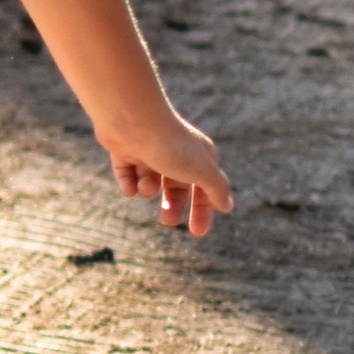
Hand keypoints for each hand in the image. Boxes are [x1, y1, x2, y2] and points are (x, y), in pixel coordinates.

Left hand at [98, 99, 230, 238]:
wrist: (132, 121)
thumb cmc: (172, 146)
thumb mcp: (202, 171)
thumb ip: (217, 189)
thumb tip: (227, 206)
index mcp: (198, 155)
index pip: (205, 188)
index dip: (203, 210)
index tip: (198, 232)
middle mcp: (175, 153)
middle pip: (176, 189)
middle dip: (172, 206)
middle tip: (168, 221)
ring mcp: (149, 153)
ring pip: (150, 185)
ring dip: (148, 189)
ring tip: (147, 182)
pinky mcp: (125, 153)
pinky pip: (127, 179)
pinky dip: (128, 184)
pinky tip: (129, 183)